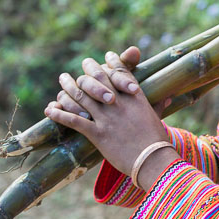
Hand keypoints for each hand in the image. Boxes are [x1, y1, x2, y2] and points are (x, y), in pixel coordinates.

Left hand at [45, 50, 175, 185]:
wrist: (154, 161)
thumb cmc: (158, 142)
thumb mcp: (159, 119)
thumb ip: (159, 106)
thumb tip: (168, 97)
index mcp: (135, 98)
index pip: (121, 72)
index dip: (112, 62)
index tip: (106, 56)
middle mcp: (119, 103)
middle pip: (97, 78)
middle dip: (87, 69)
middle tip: (82, 64)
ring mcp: (107, 118)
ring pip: (81, 96)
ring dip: (67, 86)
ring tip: (62, 79)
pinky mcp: (98, 134)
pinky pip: (74, 120)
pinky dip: (60, 114)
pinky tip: (50, 110)